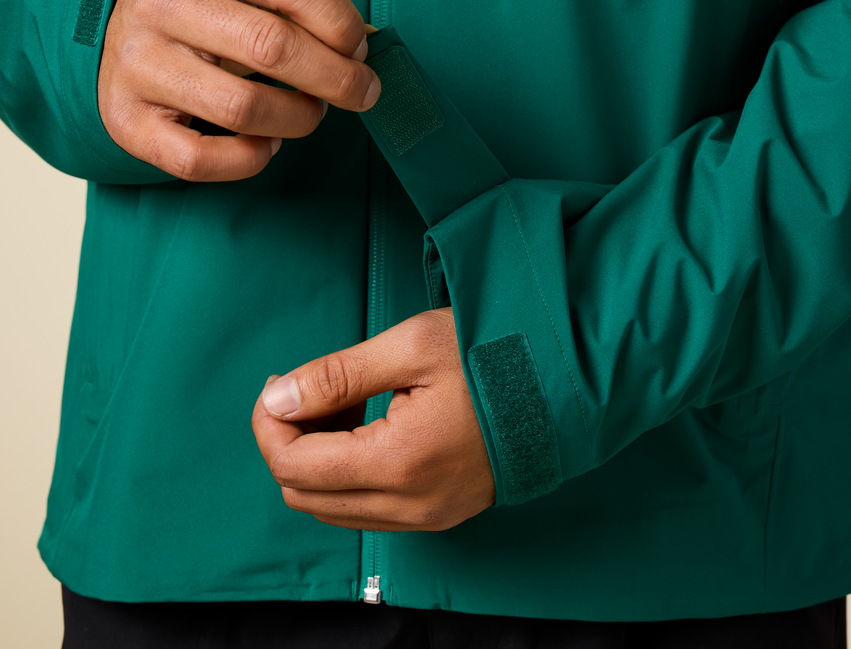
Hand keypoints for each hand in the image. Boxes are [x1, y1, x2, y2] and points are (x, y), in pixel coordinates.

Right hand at [98, 0, 380, 180]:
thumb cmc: (203, 7)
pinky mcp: (126, 120)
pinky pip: (200, 159)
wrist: (110, 32)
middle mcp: (160, 3)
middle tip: (361, 91)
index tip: (359, 48)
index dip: (340, 21)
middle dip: (337, 78)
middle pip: (273, 46)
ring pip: (243, 108)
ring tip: (309, 113)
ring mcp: (137, 63)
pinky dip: (250, 158)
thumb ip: (299, 1)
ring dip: (299, 119)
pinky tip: (266, 142)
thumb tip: (362, 44)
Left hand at [252, 308, 495, 530]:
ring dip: (317, 459)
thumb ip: (337, 376)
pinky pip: (369, 510)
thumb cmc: (495, 354)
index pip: (294, 466)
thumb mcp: (412, 346)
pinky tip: (368, 425)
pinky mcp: (441, 513)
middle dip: (289, 441)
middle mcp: (411, 505)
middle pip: (305, 496)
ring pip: (334, 508)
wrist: (567, 382)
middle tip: (307, 387)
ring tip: (341, 401)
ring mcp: (428, 516)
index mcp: (399, 461)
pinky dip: (349, 473)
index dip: (270, 424)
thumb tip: (277, 399)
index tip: (281, 381)